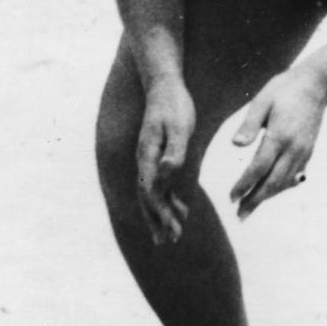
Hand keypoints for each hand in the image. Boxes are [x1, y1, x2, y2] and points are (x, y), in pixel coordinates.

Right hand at [135, 78, 198, 244]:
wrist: (163, 84)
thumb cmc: (174, 105)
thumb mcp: (179, 127)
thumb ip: (174, 151)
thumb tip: (167, 173)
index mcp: (149, 156)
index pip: (151, 192)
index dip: (159, 214)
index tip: (170, 231)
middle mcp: (145, 160)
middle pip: (147, 197)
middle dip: (157, 220)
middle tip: (167, 242)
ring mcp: (150, 158)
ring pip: (153, 193)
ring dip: (161, 214)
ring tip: (172, 233)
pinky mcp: (159, 154)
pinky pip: (161, 183)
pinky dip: (168, 199)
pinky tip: (181, 208)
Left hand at [229, 68, 326, 216]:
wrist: (316, 85)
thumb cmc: (283, 89)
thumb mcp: (261, 101)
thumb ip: (249, 124)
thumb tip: (235, 145)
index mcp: (280, 136)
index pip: (259, 168)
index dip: (245, 185)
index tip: (231, 198)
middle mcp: (295, 148)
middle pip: (273, 182)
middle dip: (256, 200)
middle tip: (239, 216)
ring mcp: (304, 151)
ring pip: (285, 182)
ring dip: (268, 198)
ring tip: (250, 209)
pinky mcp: (309, 151)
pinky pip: (294, 176)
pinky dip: (281, 188)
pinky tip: (269, 194)